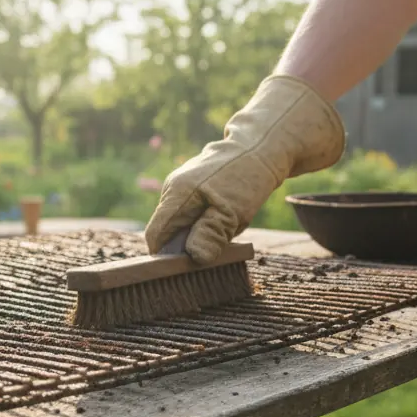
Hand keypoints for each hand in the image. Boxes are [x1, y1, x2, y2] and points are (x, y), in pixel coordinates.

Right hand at [144, 75, 344, 264]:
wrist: (261, 148)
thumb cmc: (247, 180)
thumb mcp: (232, 212)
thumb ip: (210, 235)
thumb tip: (193, 257)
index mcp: (177, 195)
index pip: (155, 236)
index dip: (165, 257)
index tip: (185, 268)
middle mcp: (173, 189)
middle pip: (167, 231)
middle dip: (186, 245)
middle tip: (214, 247)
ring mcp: (181, 186)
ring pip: (180, 223)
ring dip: (198, 233)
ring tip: (224, 227)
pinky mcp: (192, 185)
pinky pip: (191, 213)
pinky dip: (204, 222)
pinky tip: (224, 217)